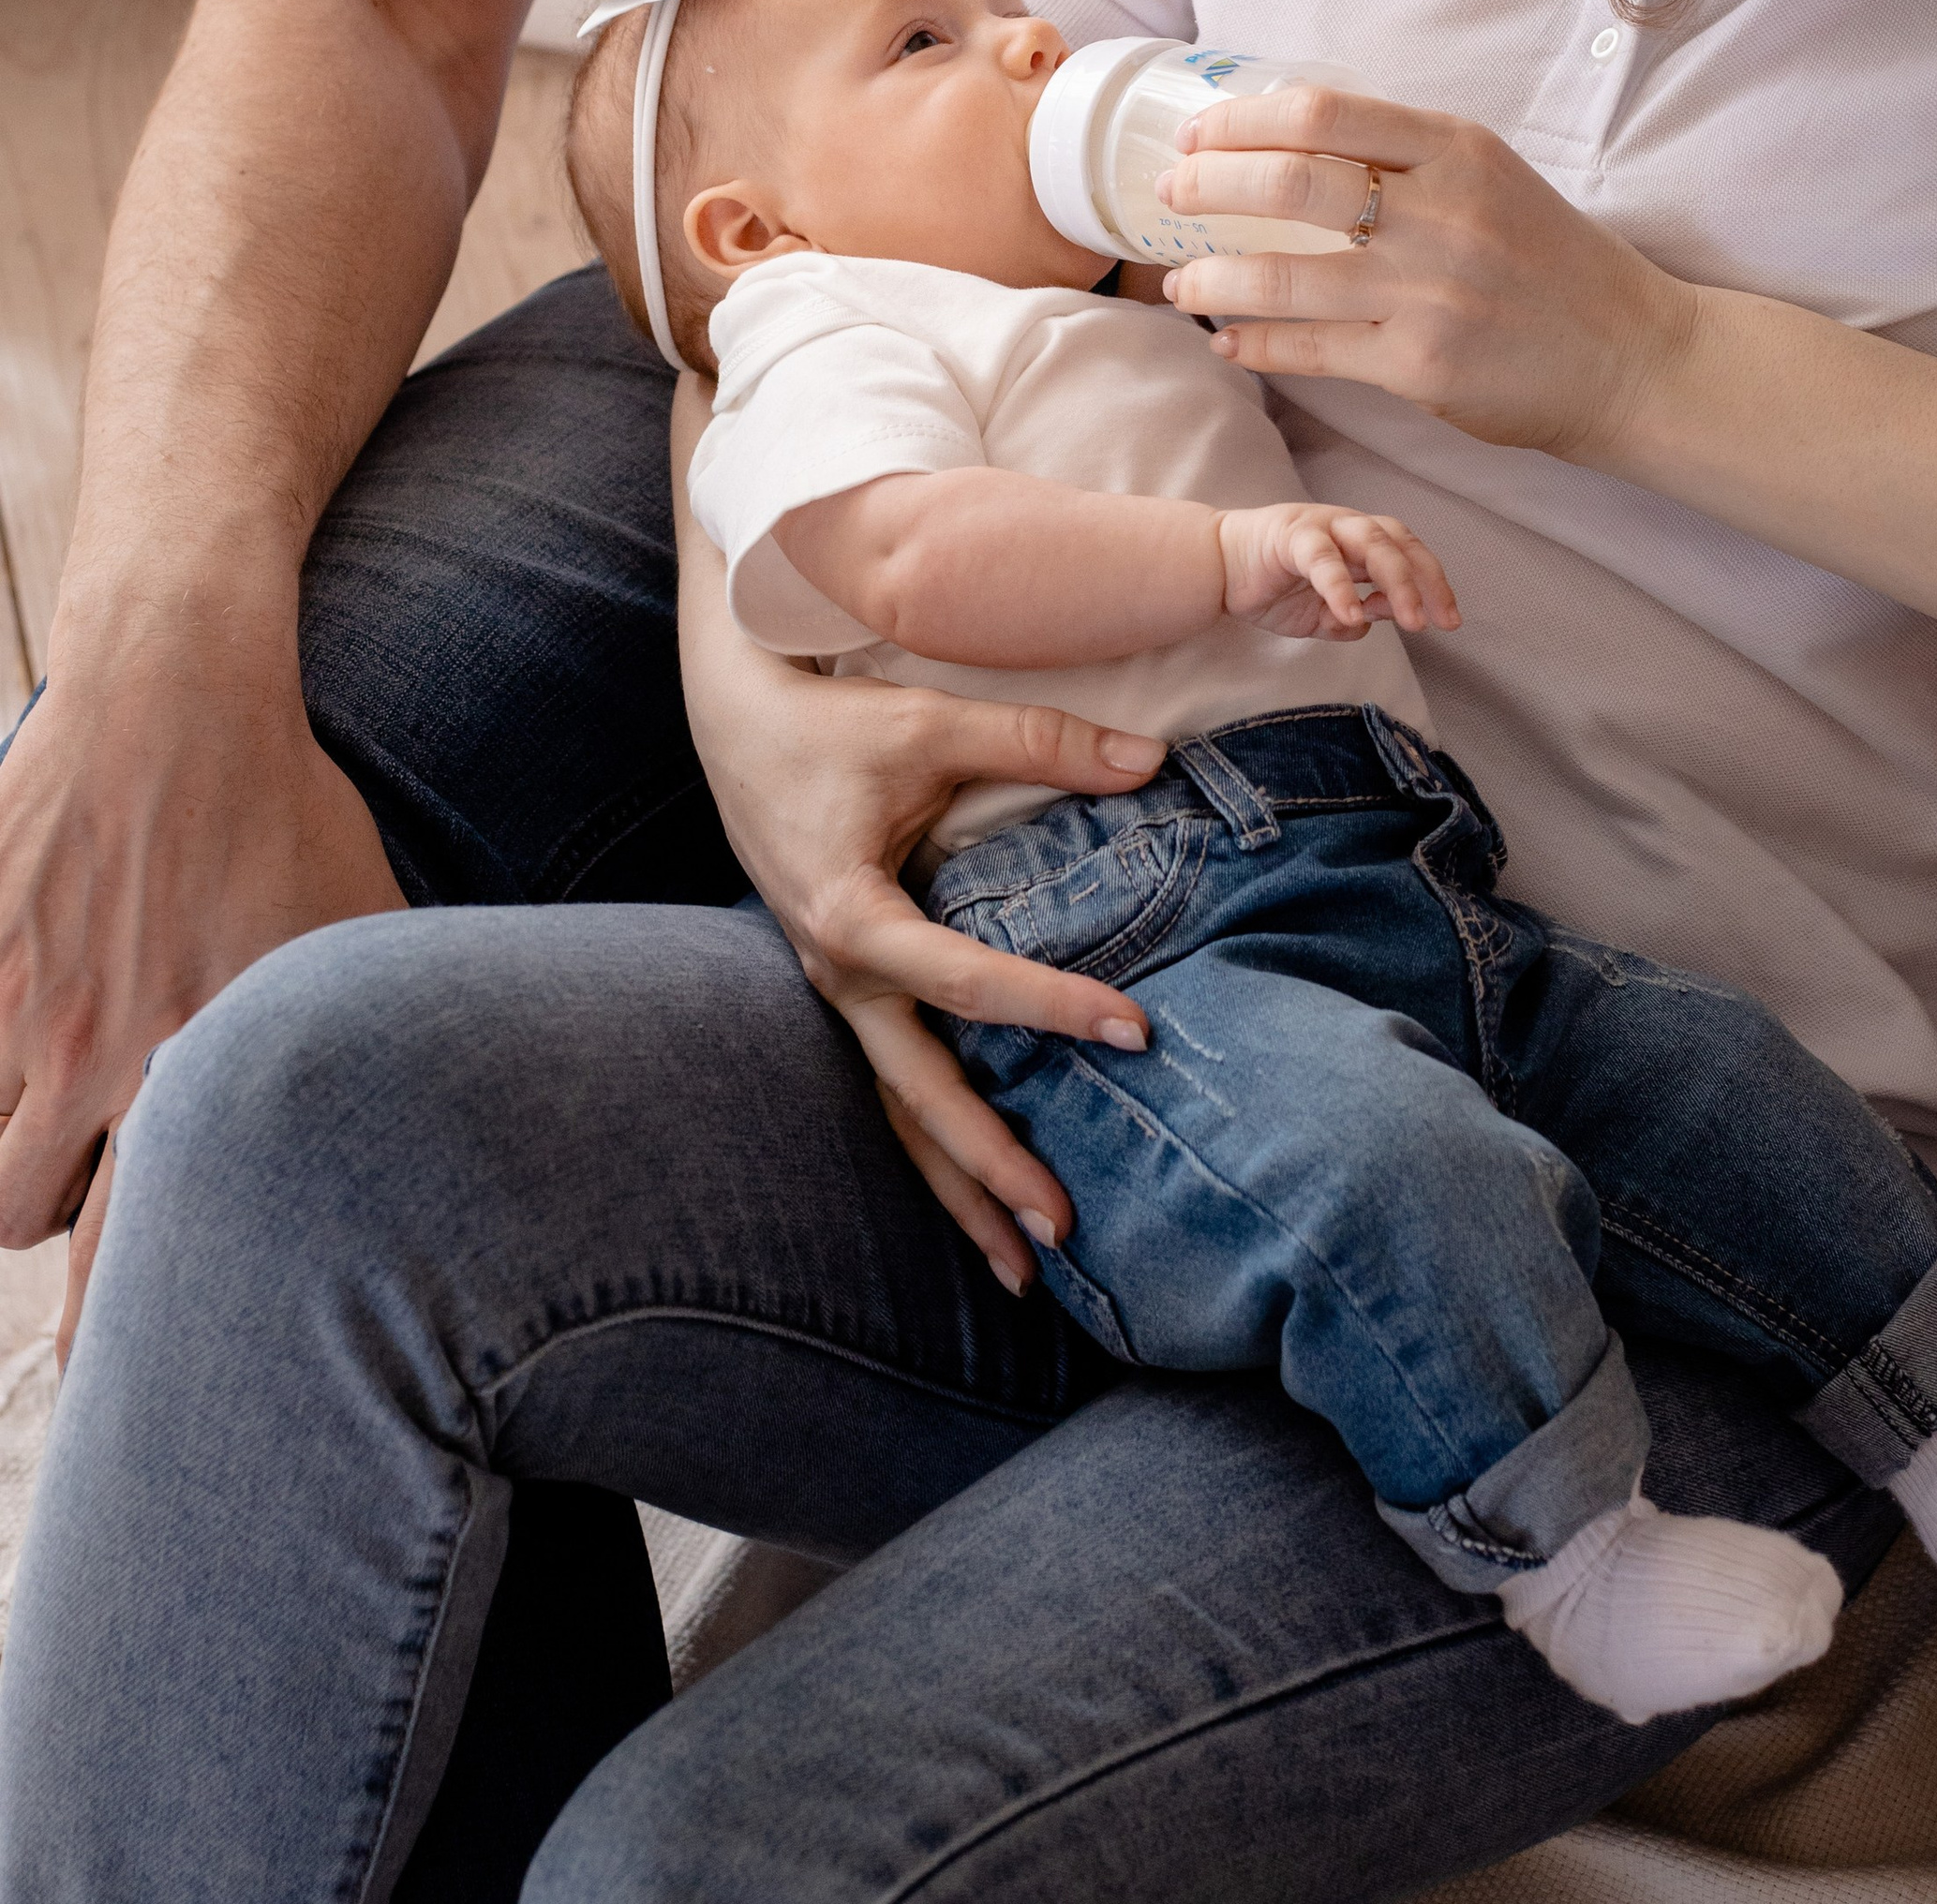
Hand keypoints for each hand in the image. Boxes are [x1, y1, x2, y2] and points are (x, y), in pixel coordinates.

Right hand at [0, 584, 405, 1287]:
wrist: (175, 695)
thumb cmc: (278, 807)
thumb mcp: (357, 925)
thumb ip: (376, 1032)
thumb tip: (429, 1109)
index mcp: (205, 1056)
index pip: (136, 1244)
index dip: (115, 1318)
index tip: (106, 1355)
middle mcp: (101, 1048)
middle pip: (23, 1215)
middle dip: (48, 1218)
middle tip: (67, 1197)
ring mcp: (19, 1006)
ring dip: (3, 1148)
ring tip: (39, 1108)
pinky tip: (15, 1047)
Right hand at [676, 552, 1163, 1289]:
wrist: (733, 715)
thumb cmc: (826, 719)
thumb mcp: (928, 725)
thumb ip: (1039, 742)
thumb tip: (1151, 760)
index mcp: (853, 920)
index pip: (968, 984)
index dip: (1053, 1008)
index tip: (1136, 1031)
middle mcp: (838, 974)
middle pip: (920, 1095)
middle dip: (991, 1168)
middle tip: (1066, 1226)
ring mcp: (835, 989)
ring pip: (898, 1112)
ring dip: (959, 1190)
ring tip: (1027, 1272)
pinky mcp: (844, 984)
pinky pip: (891, 1081)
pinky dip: (935, 1143)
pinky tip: (978, 1197)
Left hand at [1157, 83, 1688, 466]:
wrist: (1630, 354)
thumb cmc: (1551, 261)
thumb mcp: (1490, 177)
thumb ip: (1405, 157)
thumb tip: (1285, 142)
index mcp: (1457, 150)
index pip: (1322, 112)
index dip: (1241, 119)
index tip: (1198, 133)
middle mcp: (1441, 213)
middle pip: (1289, 181)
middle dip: (1207, 185)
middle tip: (1170, 195)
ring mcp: (1429, 292)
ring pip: (1283, 275)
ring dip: (1211, 278)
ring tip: (1179, 284)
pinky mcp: (1420, 365)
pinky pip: (1309, 350)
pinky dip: (1255, 344)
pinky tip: (1228, 341)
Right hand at [1217, 500, 1458, 640]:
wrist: (1216, 569)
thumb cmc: (1270, 586)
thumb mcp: (1320, 613)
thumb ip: (1353, 615)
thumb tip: (1382, 620)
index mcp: (1359, 541)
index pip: (1409, 554)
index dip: (1433, 584)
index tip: (1449, 621)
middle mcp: (1347, 526)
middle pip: (1399, 543)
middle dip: (1426, 583)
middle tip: (1441, 623)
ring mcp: (1320, 525)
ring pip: (1371, 542)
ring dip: (1397, 581)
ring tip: (1411, 621)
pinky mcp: (1290, 534)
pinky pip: (1322, 558)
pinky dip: (1340, 586)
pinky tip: (1351, 615)